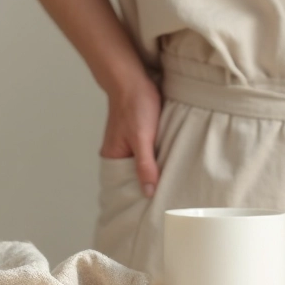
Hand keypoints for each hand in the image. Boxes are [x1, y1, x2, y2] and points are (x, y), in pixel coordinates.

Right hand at [100, 75, 161, 196]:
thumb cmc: (134, 105)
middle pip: (135, 176)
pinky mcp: (141, 135)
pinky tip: (170, 162)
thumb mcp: (141, 138)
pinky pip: (150, 152)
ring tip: (172, 184)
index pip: (125, 185)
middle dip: (150, 184)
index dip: (139, 195)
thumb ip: (145, 165)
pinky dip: (159, 157)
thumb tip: (148, 192)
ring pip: (144, 163)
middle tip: (169, 198)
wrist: (133, 78)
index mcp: (112, 156)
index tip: (156, 206)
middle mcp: (119, 153)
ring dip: (156, 169)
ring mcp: (130, 144)